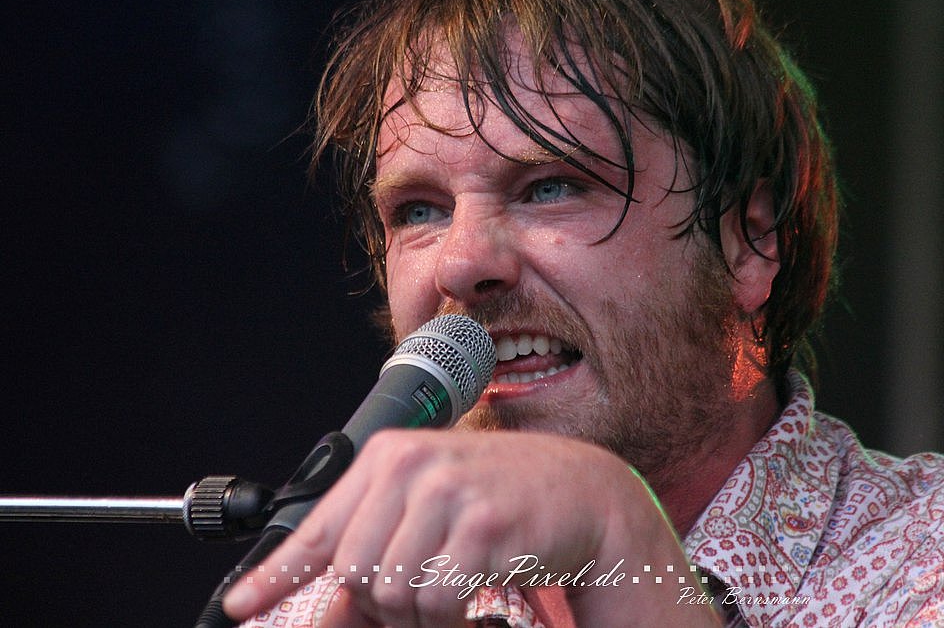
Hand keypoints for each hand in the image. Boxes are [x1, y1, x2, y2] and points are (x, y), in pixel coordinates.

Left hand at [222, 429, 720, 626]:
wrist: (581, 490)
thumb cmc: (500, 494)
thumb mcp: (431, 501)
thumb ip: (379, 540)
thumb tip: (329, 604)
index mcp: (389, 455)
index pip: (318, 525)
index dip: (276, 574)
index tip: (242, 604)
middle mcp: (412, 467)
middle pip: (352, 571)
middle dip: (377, 599)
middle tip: (418, 586)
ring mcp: (448, 493)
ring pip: (391, 591)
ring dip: (417, 607)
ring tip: (452, 577)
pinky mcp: (483, 525)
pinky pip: (437, 599)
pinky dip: (451, 608)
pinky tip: (474, 582)